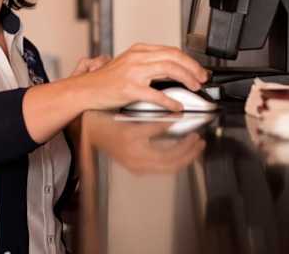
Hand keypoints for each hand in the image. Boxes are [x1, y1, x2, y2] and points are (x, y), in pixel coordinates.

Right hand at [74, 43, 208, 110]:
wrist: (85, 90)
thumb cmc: (106, 81)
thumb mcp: (129, 64)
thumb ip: (149, 64)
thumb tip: (173, 70)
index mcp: (139, 50)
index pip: (171, 50)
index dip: (189, 60)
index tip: (198, 70)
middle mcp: (137, 57)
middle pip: (174, 57)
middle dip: (193, 68)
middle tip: (202, 79)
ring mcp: (133, 72)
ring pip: (169, 69)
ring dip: (186, 78)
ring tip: (194, 87)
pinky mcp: (130, 88)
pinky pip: (156, 93)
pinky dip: (170, 100)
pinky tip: (176, 105)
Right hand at [84, 112, 205, 174]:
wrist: (89, 132)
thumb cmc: (106, 123)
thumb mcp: (132, 120)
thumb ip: (154, 124)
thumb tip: (175, 120)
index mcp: (136, 149)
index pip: (168, 150)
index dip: (184, 143)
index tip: (194, 133)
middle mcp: (137, 162)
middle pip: (171, 164)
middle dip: (189, 154)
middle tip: (199, 143)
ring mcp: (136, 166)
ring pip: (167, 168)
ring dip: (183, 158)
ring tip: (194, 147)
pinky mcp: (136, 167)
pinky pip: (159, 168)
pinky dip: (173, 161)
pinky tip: (179, 153)